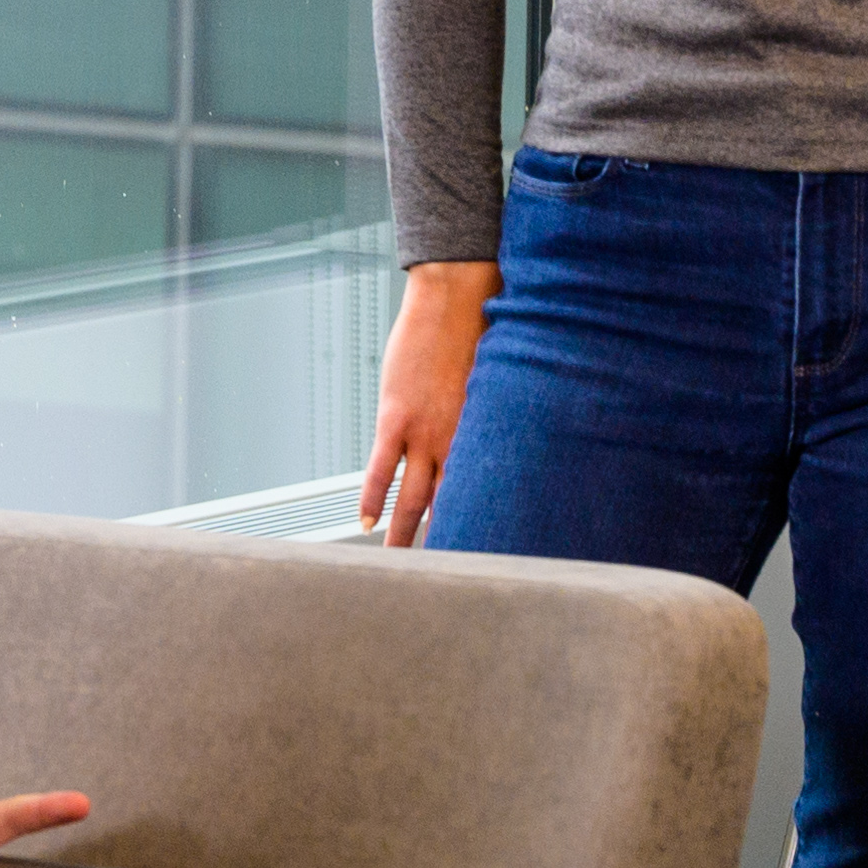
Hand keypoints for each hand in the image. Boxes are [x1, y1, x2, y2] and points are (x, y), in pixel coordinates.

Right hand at [361, 263, 499, 546]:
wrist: (455, 298)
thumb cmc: (482, 330)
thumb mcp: (498, 380)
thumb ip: (494, 411)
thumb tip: (501, 428)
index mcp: (485, 433)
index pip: (483, 489)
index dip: (479, 520)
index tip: (484, 549)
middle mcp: (458, 440)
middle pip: (449, 502)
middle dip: (445, 537)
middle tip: (443, 569)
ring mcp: (425, 432)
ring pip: (412, 495)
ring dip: (402, 531)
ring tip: (397, 560)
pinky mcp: (396, 418)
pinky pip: (381, 469)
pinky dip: (372, 497)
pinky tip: (366, 521)